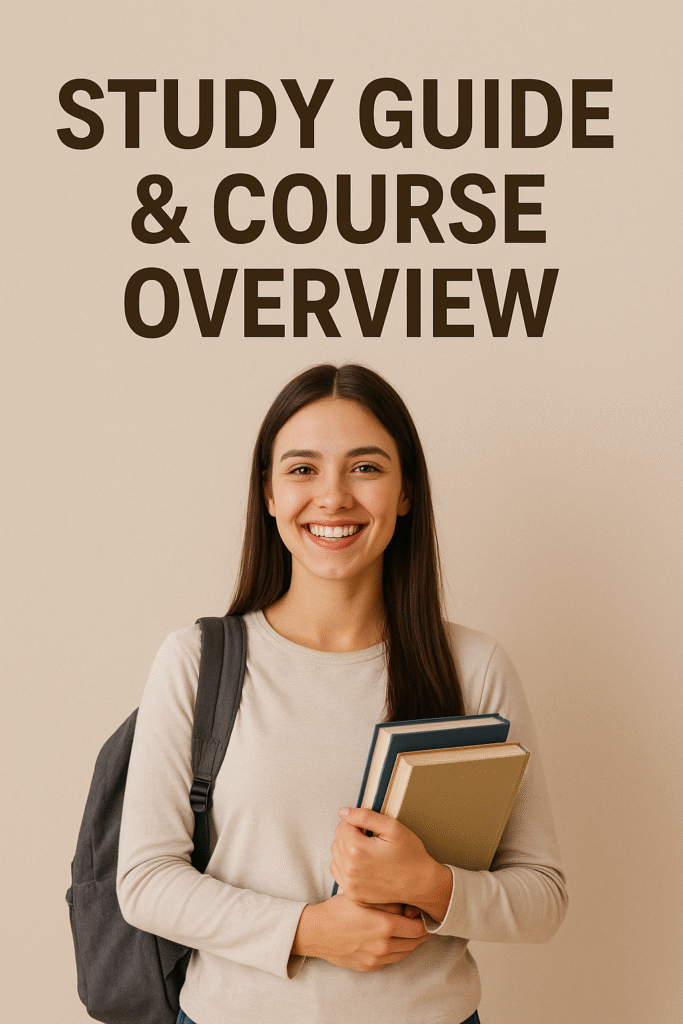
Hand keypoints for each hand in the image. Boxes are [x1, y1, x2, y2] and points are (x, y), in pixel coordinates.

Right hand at [291, 893, 428, 971]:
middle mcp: (383, 946)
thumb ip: (389, 902)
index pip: (418, 929)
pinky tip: (392, 940)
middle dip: (419, 933)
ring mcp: (376, 959)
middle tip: (418, 922)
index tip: (423, 915)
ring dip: (409, 943)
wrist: (317, 931)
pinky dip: (396, 951)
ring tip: (407, 931)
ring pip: (405, 953)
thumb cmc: (339, 909)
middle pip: (414, 943)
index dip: (424, 922)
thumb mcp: (364, 897)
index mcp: (385, 926)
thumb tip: (410, 908)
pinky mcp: (369, 967)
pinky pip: (391, 960)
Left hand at [330, 807, 452, 919]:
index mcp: (358, 850)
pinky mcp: (353, 894)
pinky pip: (338, 871)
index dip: (356, 822)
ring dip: (346, 848)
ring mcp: (350, 884)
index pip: (342, 825)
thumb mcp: (392, 828)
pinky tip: (361, 863)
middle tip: (371, 838)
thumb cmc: (411, 856)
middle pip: (337, 839)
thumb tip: (343, 812)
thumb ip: (365, 816)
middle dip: (351, 834)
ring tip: (367, 850)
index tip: (368, 827)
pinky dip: (345, 864)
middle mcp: (350, 869)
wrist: (421, 884)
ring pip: (336, 855)